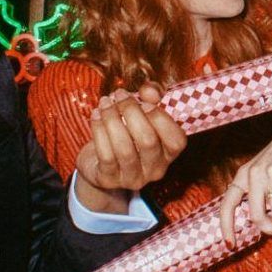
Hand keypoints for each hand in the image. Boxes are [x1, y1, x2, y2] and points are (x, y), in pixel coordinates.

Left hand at [75, 83, 187, 207]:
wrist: (98, 161)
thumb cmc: (126, 131)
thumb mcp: (142, 111)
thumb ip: (151, 96)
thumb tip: (149, 91)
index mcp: (168, 153)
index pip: (176, 141)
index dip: (161, 119)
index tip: (144, 101)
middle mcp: (155, 169)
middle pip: (148, 141)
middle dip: (131, 112)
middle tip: (119, 95)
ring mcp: (132, 178)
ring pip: (124, 148)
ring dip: (112, 119)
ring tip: (105, 103)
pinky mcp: (109, 180)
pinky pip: (105, 154)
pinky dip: (98, 130)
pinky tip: (95, 115)